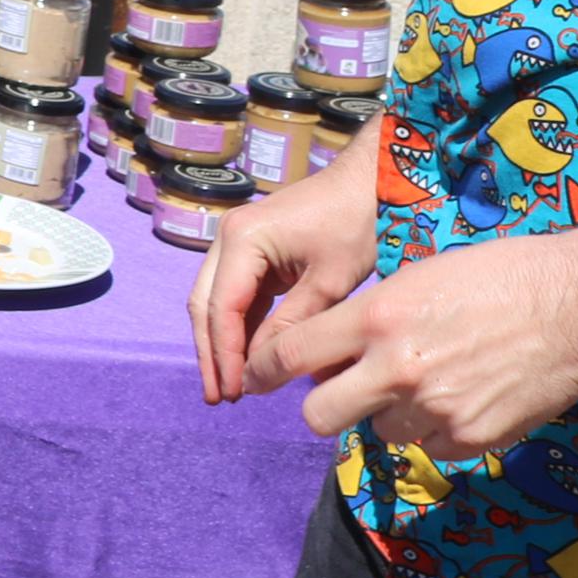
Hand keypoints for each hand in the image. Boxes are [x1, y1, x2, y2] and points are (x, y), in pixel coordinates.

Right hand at [190, 132, 377, 404]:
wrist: (372, 180)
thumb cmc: (356, 224)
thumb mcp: (328, 282)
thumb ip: (291, 326)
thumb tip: (262, 371)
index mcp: (242, 240)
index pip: (222, 308)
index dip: (225, 355)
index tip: (234, 393)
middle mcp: (227, 238)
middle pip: (205, 305)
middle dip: (211, 354)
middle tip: (220, 397)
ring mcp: (236, 242)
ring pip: (215, 302)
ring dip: (221, 343)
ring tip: (230, 386)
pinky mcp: (252, 250)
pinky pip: (237, 295)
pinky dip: (239, 327)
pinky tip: (247, 358)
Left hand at [269, 227, 577, 460]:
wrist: (577, 304)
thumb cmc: (498, 275)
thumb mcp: (416, 277)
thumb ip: (371, 319)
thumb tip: (334, 350)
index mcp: (376, 318)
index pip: (289, 356)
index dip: (267, 369)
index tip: (261, 374)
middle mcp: (396, 368)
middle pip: (317, 415)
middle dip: (323, 406)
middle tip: (342, 393)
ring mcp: (434, 409)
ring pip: (379, 432)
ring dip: (391, 415)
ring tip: (429, 383)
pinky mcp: (471, 439)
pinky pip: (431, 448)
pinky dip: (438, 432)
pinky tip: (466, 398)